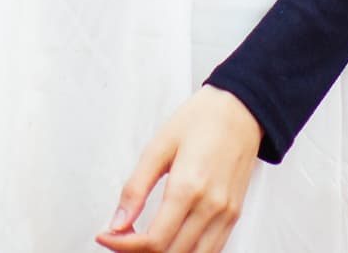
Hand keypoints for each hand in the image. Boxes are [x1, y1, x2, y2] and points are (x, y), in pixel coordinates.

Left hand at [98, 86, 262, 252]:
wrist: (241, 108)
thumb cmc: (201, 119)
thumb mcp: (158, 146)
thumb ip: (136, 187)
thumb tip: (117, 222)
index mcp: (189, 187)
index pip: (153, 240)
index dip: (123, 246)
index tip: (106, 237)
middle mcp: (211, 206)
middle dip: (139, 252)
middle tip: (121, 236)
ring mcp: (226, 214)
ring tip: (143, 240)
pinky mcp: (234, 215)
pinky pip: (211, 251)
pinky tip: (170, 241)